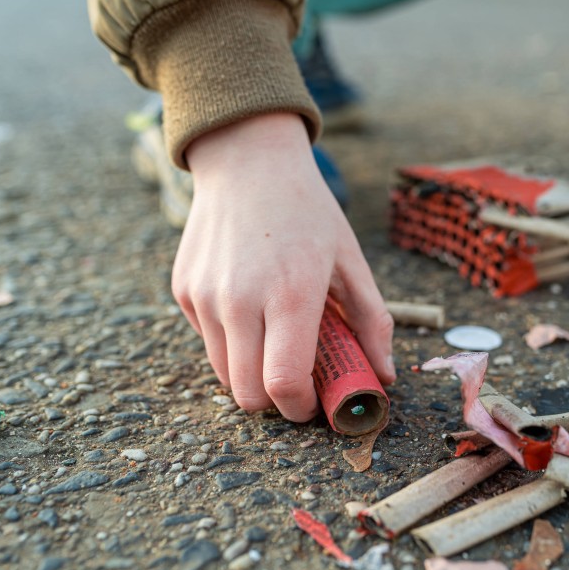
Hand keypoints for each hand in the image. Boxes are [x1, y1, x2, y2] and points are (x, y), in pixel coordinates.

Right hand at [173, 113, 394, 420]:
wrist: (248, 162)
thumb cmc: (308, 212)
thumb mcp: (351, 260)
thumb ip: (372, 322)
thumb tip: (385, 374)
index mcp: (290, 294)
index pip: (283, 383)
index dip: (299, 408)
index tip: (313, 404)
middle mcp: (239, 299)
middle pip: (247, 393)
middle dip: (275, 402)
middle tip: (296, 383)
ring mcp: (204, 296)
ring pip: (223, 374)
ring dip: (251, 376)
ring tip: (275, 344)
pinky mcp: (183, 290)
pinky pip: (206, 340)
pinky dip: (230, 343)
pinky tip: (250, 309)